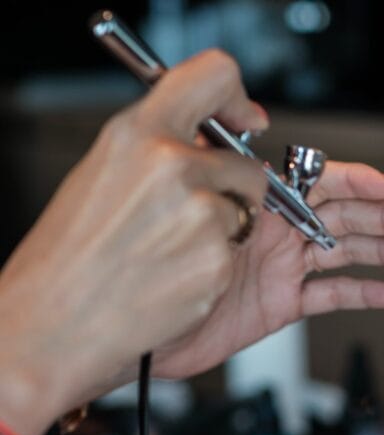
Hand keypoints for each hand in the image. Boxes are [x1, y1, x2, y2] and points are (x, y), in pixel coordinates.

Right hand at [0, 50, 268, 434]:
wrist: (51, 324)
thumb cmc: (70, 256)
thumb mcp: (105, 173)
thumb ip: (160, 148)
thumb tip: (210, 136)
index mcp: (137, 134)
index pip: (212, 76)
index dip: (236, 98)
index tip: (245, 118)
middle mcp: (172, 167)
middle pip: (248, 166)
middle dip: (232, 192)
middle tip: (184, 219)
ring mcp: (200, 215)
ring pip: (248, 214)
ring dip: (224, 232)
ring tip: (168, 251)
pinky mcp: (217, 260)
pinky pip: (238, 255)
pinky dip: (216, 267)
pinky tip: (173, 276)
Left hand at [150, 161, 383, 378]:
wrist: (127, 330)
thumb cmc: (142, 265)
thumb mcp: (182, 202)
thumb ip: (226, 173)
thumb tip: (259, 146)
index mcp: (256, 200)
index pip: (317, 179)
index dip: (355, 179)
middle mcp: (272, 229)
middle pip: (342, 214)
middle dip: (383, 216)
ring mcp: (278, 266)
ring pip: (344, 251)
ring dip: (383, 251)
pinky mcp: (278, 303)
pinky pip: (330, 294)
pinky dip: (363, 293)